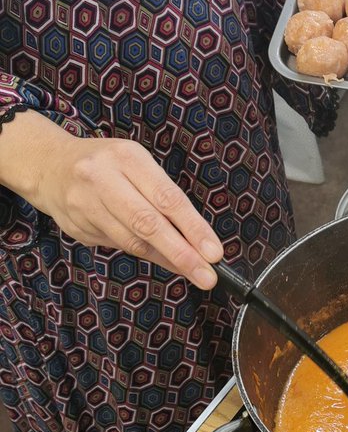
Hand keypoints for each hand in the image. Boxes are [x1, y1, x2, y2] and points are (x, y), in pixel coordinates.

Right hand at [21, 121, 222, 288]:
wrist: (49, 166)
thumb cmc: (107, 165)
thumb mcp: (137, 165)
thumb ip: (164, 197)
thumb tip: (197, 238)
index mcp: (126, 157)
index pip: (166, 197)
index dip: (192, 228)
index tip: (213, 252)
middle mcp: (102, 178)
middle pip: (147, 223)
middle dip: (181, 253)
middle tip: (207, 275)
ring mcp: (85, 204)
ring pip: (132, 241)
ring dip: (167, 259)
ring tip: (192, 271)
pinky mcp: (77, 227)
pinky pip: (118, 246)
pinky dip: (145, 255)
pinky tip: (163, 259)